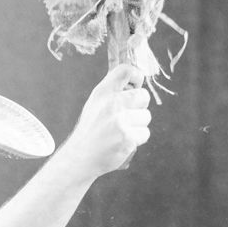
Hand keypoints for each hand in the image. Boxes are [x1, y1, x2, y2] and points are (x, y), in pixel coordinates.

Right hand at [63, 62, 151, 176]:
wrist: (81, 156)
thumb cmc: (92, 129)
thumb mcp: (96, 103)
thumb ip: (114, 91)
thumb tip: (137, 82)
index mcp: (102, 92)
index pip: (126, 70)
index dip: (137, 75)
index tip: (136, 85)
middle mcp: (111, 103)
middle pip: (143, 96)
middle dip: (140, 107)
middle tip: (127, 116)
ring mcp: (120, 121)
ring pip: (146, 116)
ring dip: (138, 126)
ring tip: (122, 131)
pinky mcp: (127, 138)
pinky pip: (144, 133)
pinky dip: (137, 139)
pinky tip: (123, 141)